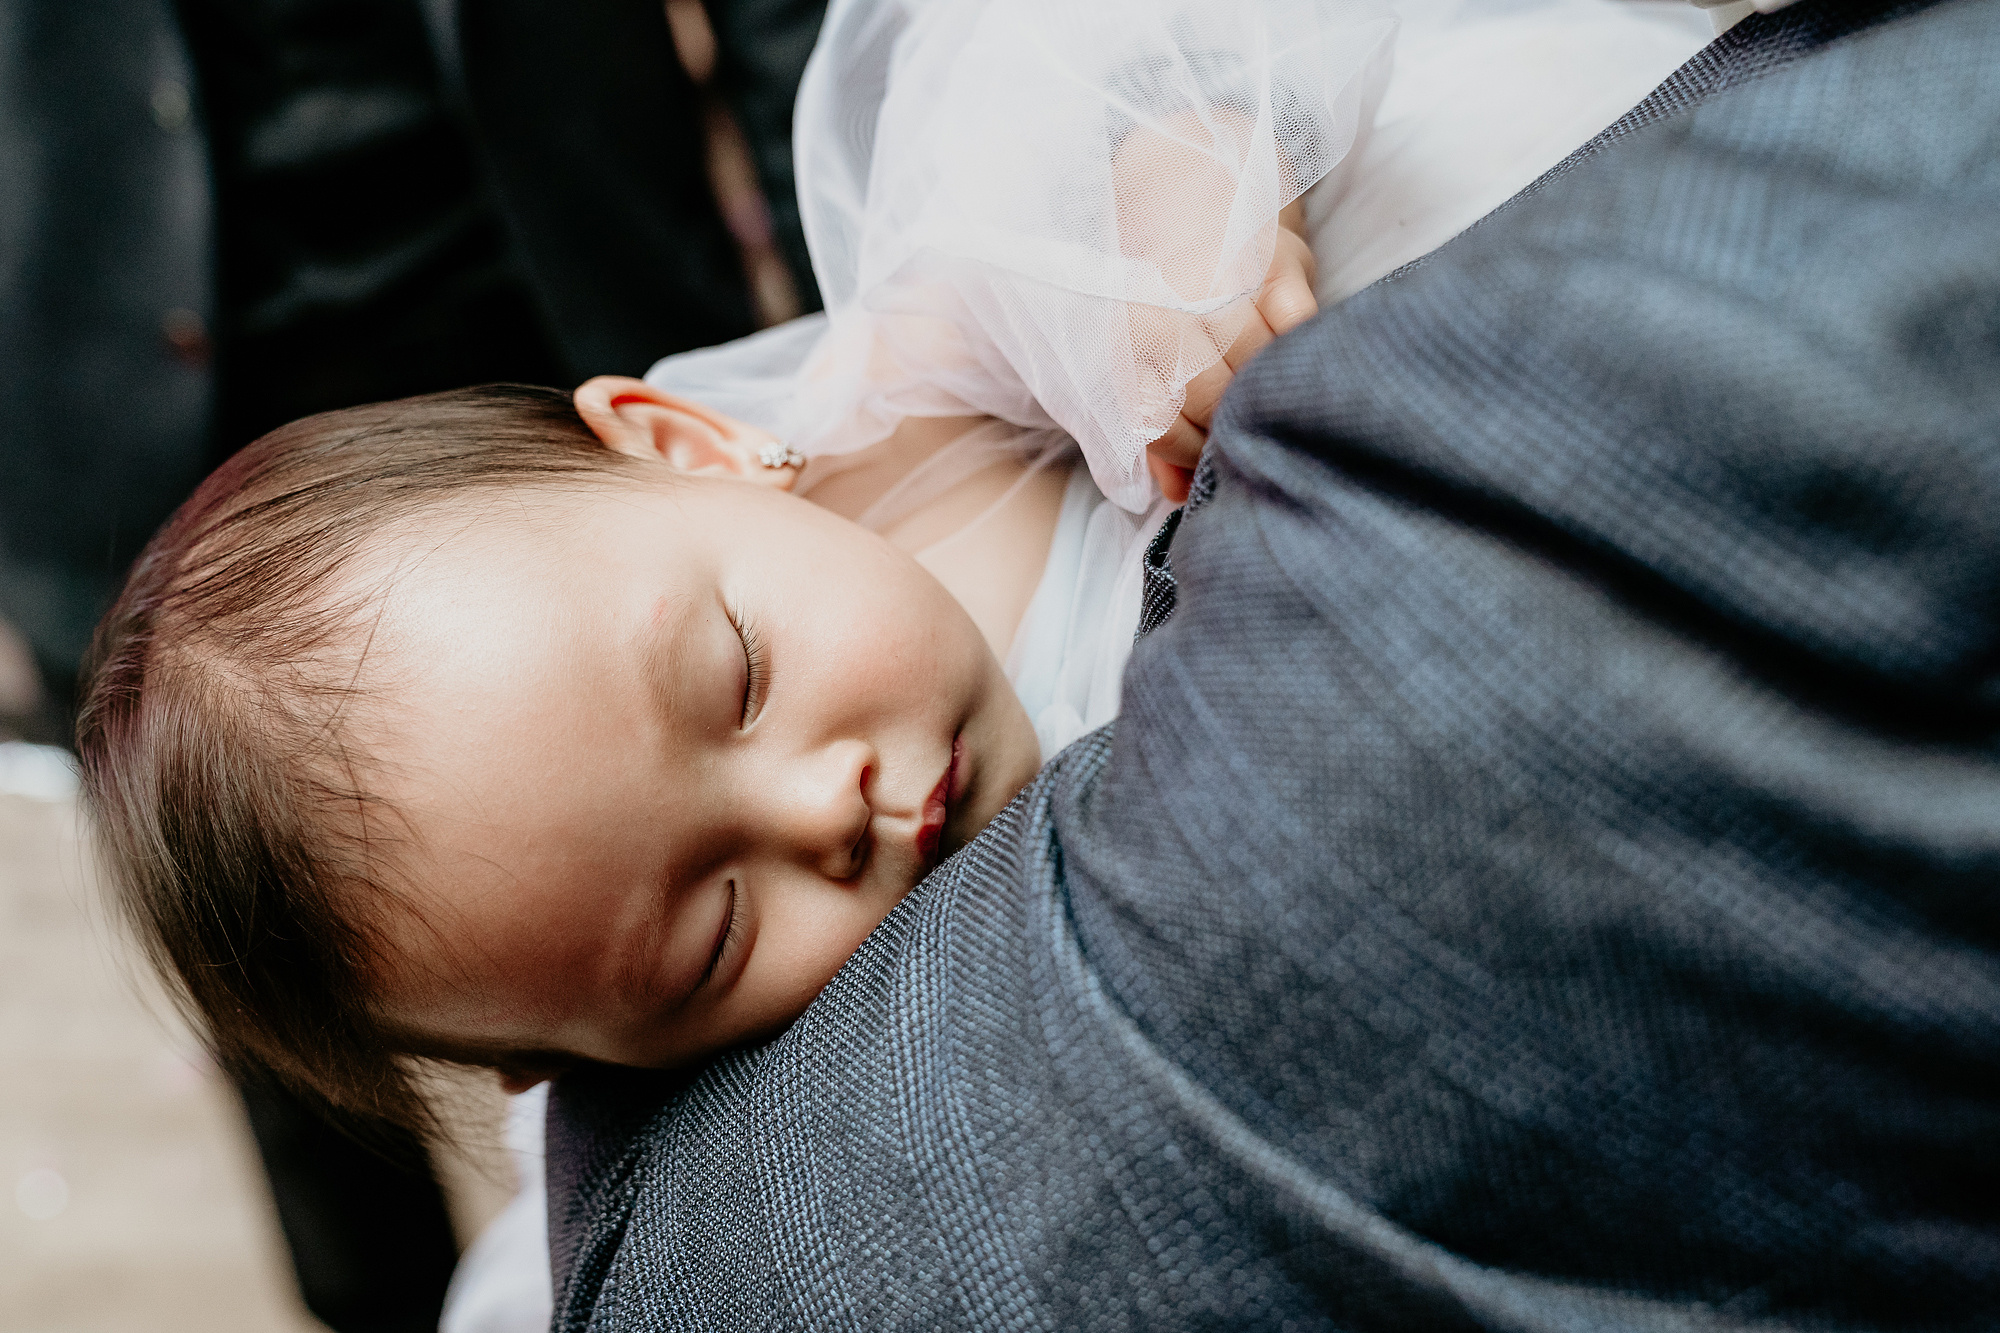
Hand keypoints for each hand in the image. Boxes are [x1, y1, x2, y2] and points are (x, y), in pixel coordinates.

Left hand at [1147, 205, 1317, 501]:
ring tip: (1262, 397)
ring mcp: (1224, 278)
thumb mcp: (1145, 347)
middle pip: (1206, 396)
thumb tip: (1177, 492)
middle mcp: (1168, 304)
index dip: (1184, 453)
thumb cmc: (1163, 280)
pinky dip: (1296, 348)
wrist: (1188, 172)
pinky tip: (1289, 356)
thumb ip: (1156, 424)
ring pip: (1253, 363)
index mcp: (1127, 332)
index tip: (1204, 462)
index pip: (1155, 419)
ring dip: (1262, 392)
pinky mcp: (1278, 258)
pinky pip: (1297, 325)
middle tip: (1239, 433)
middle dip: (1225, 429)